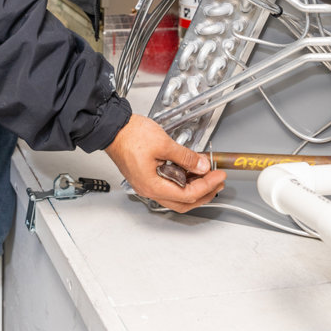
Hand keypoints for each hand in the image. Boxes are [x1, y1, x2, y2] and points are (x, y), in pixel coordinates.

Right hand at [104, 114, 225, 212]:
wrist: (113, 128)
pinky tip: (190, 172)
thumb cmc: (130, 135)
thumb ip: (186, 157)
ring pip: (176, 197)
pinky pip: (168, 187)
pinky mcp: (145, 177)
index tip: (218, 175)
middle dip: (204, 193)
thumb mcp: (164, 144)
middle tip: (217, 181)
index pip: (188, 194)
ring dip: (194, 189)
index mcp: (153, 186)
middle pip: (183, 202)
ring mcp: (146, 184)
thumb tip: (202, 165)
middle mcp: (149, 190)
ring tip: (206, 176)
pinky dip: (182, 183)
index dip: (207, 186)